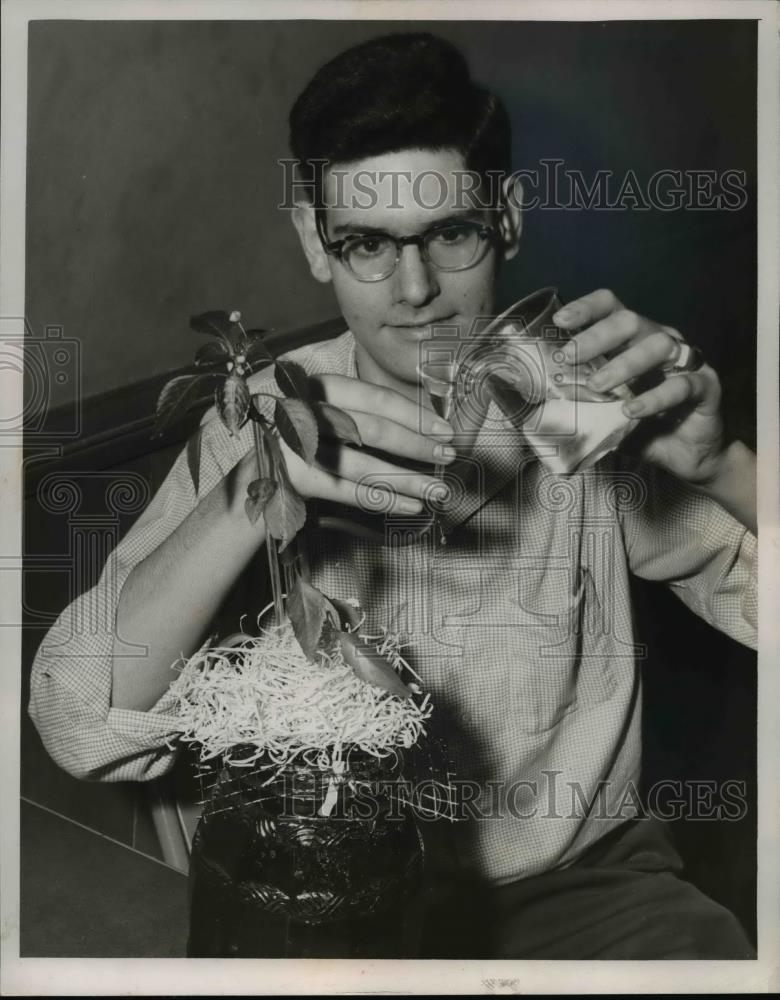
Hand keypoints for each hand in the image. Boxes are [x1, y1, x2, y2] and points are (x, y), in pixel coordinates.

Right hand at [252, 373, 454, 514]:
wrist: (255, 474)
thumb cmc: (304, 441)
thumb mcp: (329, 415)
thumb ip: (366, 415)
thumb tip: (426, 427)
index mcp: (318, 387)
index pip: (375, 398)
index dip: (414, 415)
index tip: (445, 430)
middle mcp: (306, 411)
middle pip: (372, 429)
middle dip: (417, 445)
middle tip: (448, 457)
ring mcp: (297, 447)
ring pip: (364, 465)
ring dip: (407, 479)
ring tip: (438, 490)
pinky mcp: (294, 479)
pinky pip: (349, 493)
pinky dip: (384, 499)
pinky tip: (411, 505)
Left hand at [552, 289, 724, 484]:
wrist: (687, 458)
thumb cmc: (643, 429)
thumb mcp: (605, 416)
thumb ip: (583, 406)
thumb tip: (542, 407)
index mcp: (634, 342)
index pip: (612, 309)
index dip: (587, 309)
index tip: (560, 321)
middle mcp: (661, 342)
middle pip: (631, 321)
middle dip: (597, 337)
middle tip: (569, 357)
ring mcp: (686, 362)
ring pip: (658, 345)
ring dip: (624, 364)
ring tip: (597, 387)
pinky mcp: (706, 386)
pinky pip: (682, 385)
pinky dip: (654, 398)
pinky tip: (632, 411)